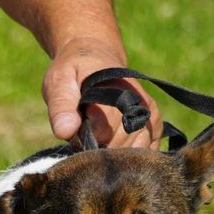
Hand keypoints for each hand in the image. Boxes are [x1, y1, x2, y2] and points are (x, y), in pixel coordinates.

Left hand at [43, 37, 162, 149]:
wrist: (95, 58)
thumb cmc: (74, 72)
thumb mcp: (59, 81)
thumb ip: (61, 106)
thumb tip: (65, 131)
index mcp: (118, 92)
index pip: (107, 131)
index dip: (87, 137)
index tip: (78, 127)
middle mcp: (140, 103)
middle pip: (120, 146)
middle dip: (99, 147)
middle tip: (85, 130)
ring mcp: (150, 115)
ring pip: (133, 153)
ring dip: (113, 152)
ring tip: (98, 134)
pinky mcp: (154, 126)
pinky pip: (146, 152)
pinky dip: (128, 155)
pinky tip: (114, 142)